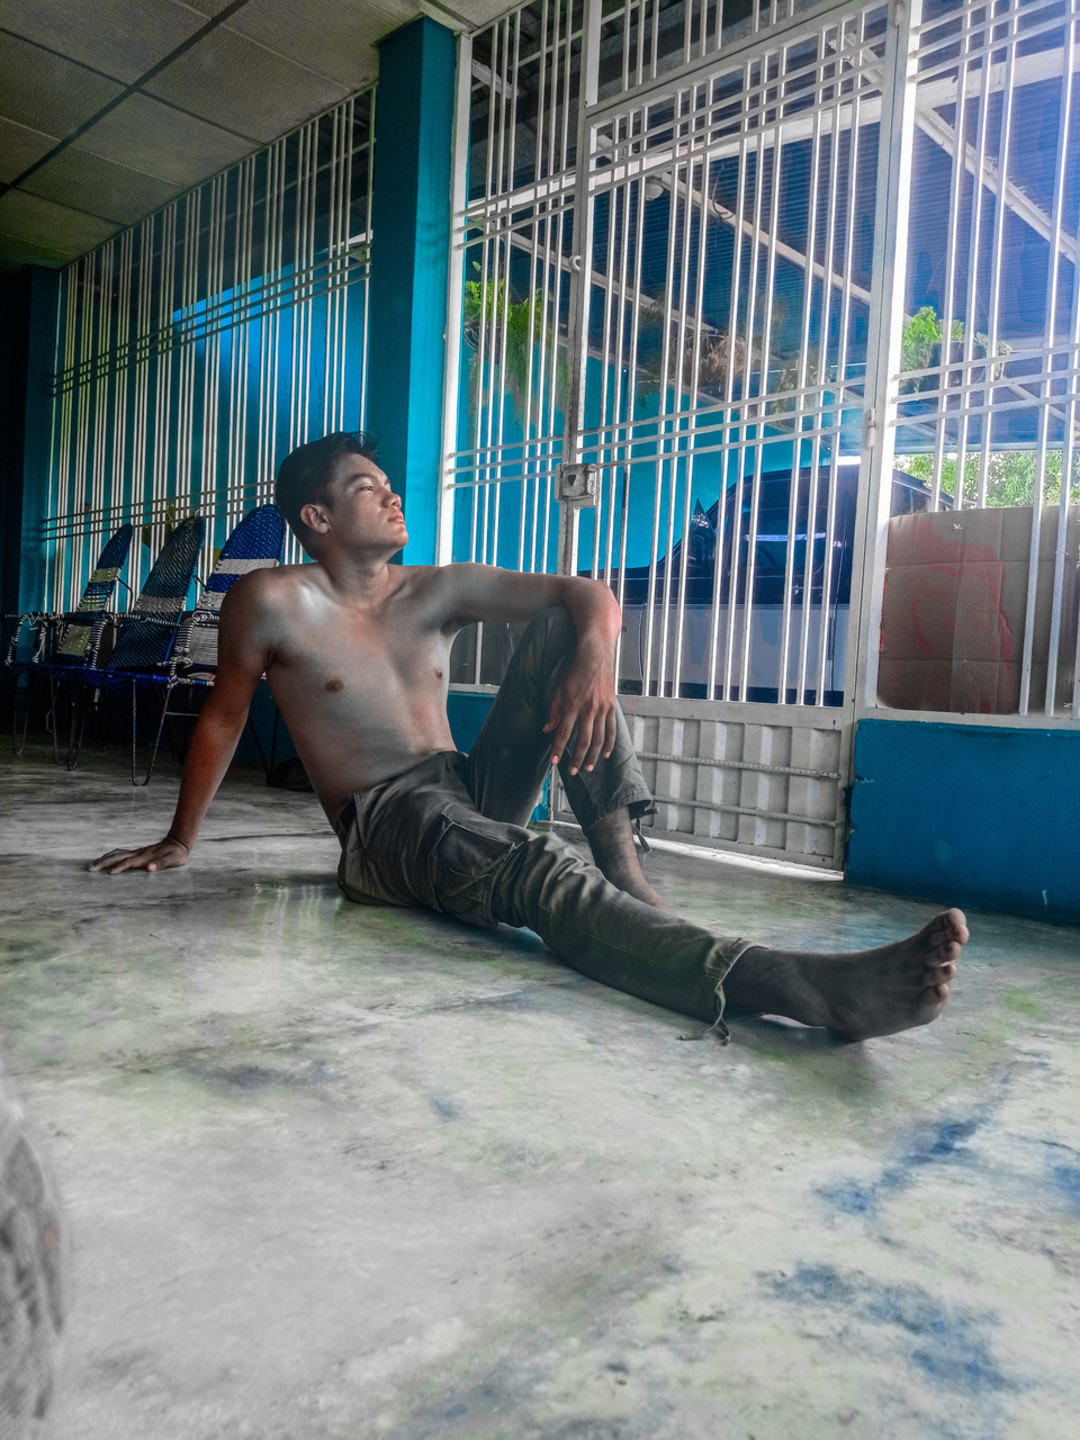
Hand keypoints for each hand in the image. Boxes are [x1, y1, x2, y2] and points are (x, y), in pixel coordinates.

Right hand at [89, 836, 189, 874]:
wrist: (178, 842)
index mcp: (146, 857)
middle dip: (104, 862)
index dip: (121, 867)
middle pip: (118, 856)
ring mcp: (137, 852)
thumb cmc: (176, 854)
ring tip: (93, 864)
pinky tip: (106, 858)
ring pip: (117, 854)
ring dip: (104, 858)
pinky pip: (121, 853)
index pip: (130, 862)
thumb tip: (150, 868)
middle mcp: (139, 854)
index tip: (111, 872)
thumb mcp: (173, 860)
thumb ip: (162, 864)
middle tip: (91, 869)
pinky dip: (111, 855)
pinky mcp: (137, 852)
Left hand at [542, 640, 616, 774]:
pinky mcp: (611, 707)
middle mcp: (588, 709)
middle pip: (583, 741)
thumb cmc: (575, 671)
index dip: (558, 749)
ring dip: (593, 756)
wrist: (595, 656)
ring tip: (589, 768)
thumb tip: (548, 730)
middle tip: (572, 771)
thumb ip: (554, 711)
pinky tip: (605, 754)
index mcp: (572, 705)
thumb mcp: (558, 689)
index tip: (554, 761)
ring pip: (598, 739)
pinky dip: (609, 744)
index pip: (563, 733)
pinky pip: (611, 730)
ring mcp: (602, 709)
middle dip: (577, 759)